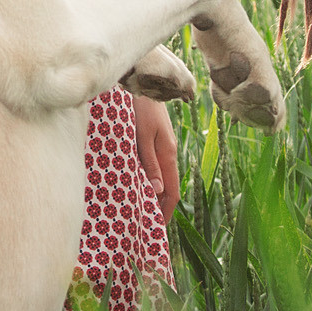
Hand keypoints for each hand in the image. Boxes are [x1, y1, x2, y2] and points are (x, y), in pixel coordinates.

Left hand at [133, 96, 180, 217]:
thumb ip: (149, 163)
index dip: (166, 211)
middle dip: (161, 207)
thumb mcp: (142, 138)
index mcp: (168, 154)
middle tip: (147, 225)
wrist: (143, 82)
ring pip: (162, 177)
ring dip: (155, 194)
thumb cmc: (141, 108)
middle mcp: (168, 152)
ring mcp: (163, 146)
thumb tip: (157, 191)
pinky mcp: (155, 140)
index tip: (158, 228)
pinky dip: (150, 180)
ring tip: (142, 210)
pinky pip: (155, 166)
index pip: (173, 191)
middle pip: (169, 187)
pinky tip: (138, 183)